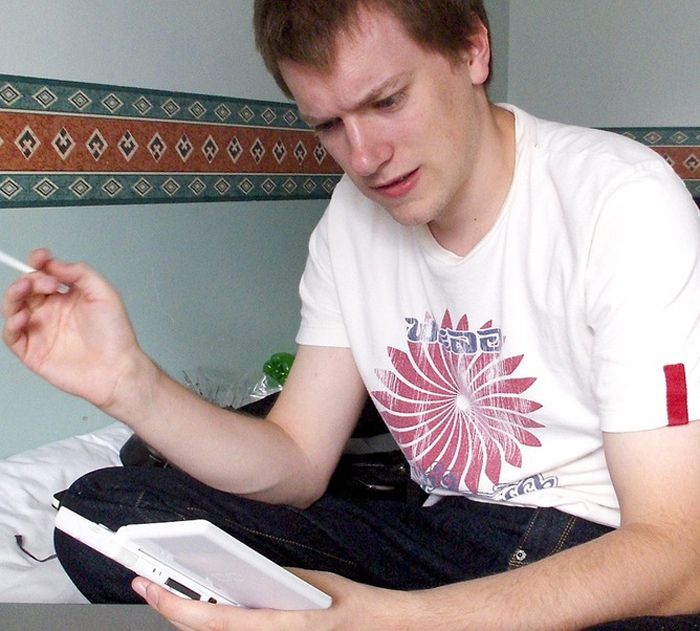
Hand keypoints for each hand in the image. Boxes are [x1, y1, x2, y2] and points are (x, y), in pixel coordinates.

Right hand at [2, 249, 145, 409]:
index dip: (39, 263)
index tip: (41, 257)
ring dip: (14, 294)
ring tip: (24, 288)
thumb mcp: (104, 294)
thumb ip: (81, 273)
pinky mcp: (33, 352)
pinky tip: (23, 316)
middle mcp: (52, 312)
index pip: (45, 274)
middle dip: (31, 278)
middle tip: (46, 282)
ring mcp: (41, 331)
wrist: (116, 368)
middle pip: (27, 288)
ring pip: (14, 308)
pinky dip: (11, 323)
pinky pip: (12, 335)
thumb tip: (56, 264)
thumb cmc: (115, 336)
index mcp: (68, 297)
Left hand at [132, 569, 416, 630]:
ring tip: (169, 591)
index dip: (174, 604)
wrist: (373, 627)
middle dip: (170, 608)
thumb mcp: (306, 581)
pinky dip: (213, 622)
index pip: (210, 619)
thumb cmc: (344, 603)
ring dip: (188, 616)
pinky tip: (204, 606)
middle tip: (147, 583)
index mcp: (273, 624)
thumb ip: (270, 581)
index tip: (150, 584)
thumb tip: (236, 575)